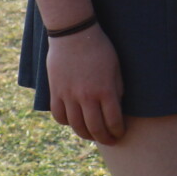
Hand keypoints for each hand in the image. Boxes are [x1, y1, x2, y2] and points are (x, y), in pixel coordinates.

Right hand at [46, 25, 125, 145]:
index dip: (118, 131)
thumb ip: (117, 89)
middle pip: (95, 128)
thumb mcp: (116, 67)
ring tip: (93, 135)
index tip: (121, 134)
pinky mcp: (55, 92)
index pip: (113, 120)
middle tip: (110, 141)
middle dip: (105, 138)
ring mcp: (69, 96)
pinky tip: (74, 122)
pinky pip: (59, 116)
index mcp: (105, 90)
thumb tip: (118, 107)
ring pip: (76, 126)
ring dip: (86, 134)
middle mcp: (86, 96)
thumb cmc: (100, 48)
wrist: (74, 34)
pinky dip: (67, 123)